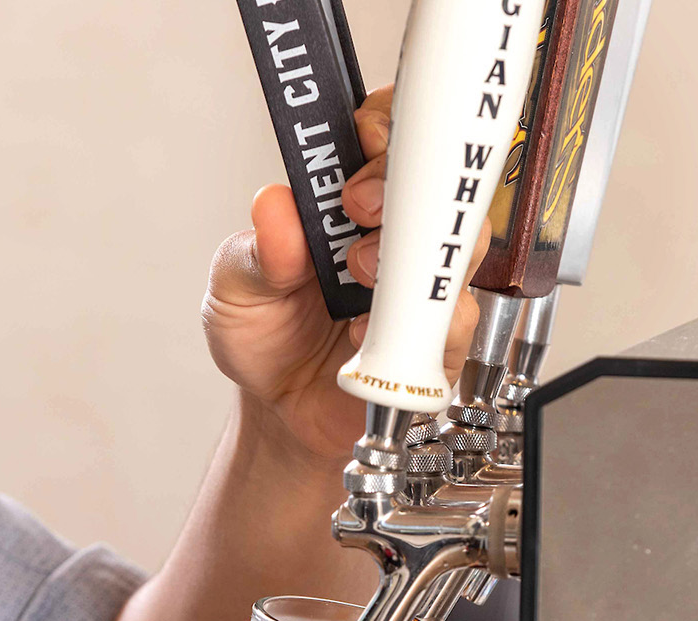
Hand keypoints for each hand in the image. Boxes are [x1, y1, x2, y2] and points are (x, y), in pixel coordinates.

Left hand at [203, 85, 494, 464]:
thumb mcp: (235, 288)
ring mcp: (423, 290)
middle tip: (357, 209)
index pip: (393, 139)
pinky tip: (369, 336)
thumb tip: (275, 207)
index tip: (359, 146)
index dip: (387, 130)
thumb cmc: (266, 338)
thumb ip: (255, 250)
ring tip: (359, 277)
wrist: (279, 413)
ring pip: (462, 249)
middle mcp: (397, 240)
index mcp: (352, 204)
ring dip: (412, 256)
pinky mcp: (436, 345)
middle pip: (442, 185)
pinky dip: (414, 327)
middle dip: (403, 187)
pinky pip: (454, 325)